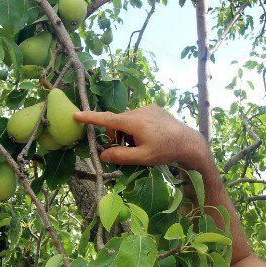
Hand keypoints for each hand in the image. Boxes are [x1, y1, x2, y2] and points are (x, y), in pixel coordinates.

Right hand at [73, 105, 209, 169]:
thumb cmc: (166, 151)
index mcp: (133, 122)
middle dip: (117, 135)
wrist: (188, 142)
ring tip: (141, 144)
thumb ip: (121, 156)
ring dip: (128, 132)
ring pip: (127, 120)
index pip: (107, 119)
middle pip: (117, 122)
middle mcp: (138, 111)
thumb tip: (103, 155)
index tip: (77, 115)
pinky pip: (138, 117)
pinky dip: (137, 127)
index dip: (91, 118)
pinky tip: (150, 136)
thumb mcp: (143, 158)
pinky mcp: (154, 108)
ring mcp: (147, 108)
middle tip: (127, 149)